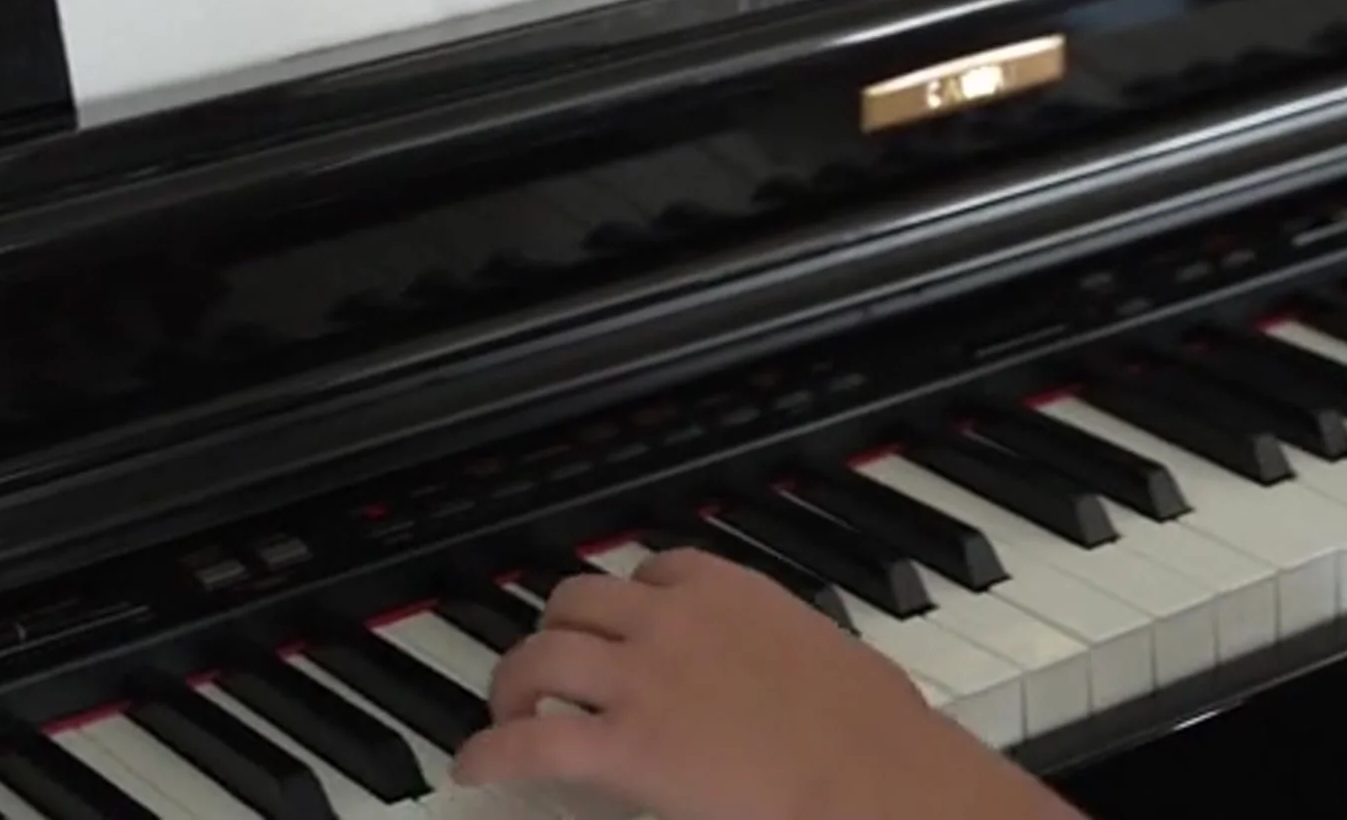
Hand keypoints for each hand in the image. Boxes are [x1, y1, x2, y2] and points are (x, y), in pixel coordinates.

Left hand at [450, 549, 1071, 819]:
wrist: (869, 776)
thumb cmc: (872, 730)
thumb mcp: (830, 659)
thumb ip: (789, 653)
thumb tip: (792, 678)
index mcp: (732, 592)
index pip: (656, 571)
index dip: (628, 602)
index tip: (623, 624)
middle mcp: (673, 621)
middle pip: (579, 600)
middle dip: (558, 631)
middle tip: (551, 669)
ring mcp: (640, 680)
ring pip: (539, 656)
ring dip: (514, 682)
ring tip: (509, 712)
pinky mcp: (620, 747)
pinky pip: (527, 740)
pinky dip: (488, 750)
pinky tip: (474, 766)